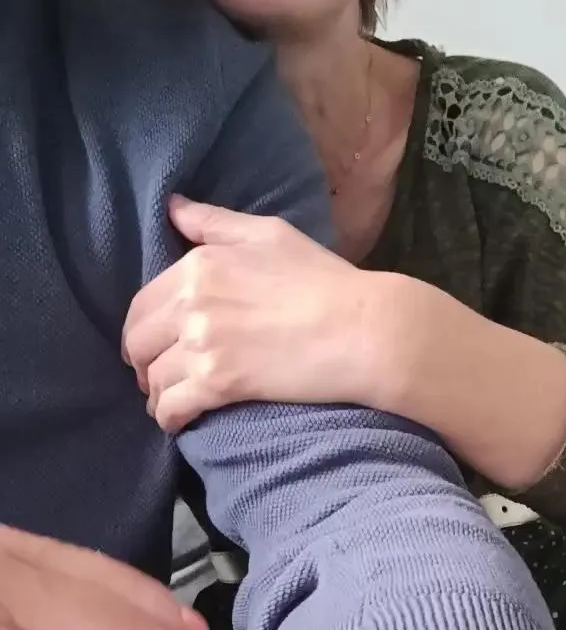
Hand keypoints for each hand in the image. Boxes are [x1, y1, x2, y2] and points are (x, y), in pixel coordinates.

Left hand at [123, 196, 389, 432]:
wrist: (362, 329)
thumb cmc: (324, 280)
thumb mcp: (269, 234)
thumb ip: (215, 222)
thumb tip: (173, 208)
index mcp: (198, 265)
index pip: (143, 303)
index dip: (142, 329)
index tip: (153, 343)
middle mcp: (192, 303)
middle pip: (139, 343)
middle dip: (143, 363)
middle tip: (157, 376)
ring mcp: (203, 345)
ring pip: (154, 379)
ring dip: (157, 394)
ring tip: (170, 400)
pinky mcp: (218, 383)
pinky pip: (172, 407)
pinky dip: (169, 417)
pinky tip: (178, 421)